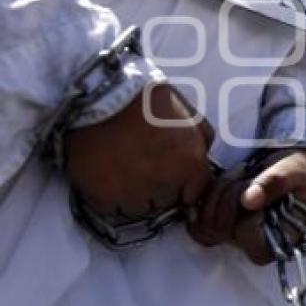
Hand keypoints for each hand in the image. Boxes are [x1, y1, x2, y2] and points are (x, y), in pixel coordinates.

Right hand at [65, 83, 212, 217]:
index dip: (182, 185)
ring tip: (125, 171)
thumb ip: (202, 138)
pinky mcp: (104, 198)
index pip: (194, 194)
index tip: (170, 174)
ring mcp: (134, 194)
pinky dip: (111, 198)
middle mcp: (166, 185)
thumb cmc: (146, 99)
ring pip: (140, 210)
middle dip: (160, 189)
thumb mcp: (188, 112)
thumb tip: (204, 158)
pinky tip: (109, 175)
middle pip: (167, 203)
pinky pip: (112, 210)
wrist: (100, 95)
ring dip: (135, 196)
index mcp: (190, 165)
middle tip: (144, 166)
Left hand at [187, 149, 305, 263]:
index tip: (257, 190)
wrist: (285, 165)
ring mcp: (235, 237)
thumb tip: (249, 200)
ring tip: (240, 176)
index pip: (248, 236)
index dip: (247, 212)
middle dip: (231, 194)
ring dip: (219, 191)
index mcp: (282, 240)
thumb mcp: (294, 171)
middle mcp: (255, 245)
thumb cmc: (296, 171)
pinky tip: (224, 183)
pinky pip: (197, 221)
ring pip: (206, 223)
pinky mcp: (219, 226)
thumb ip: (275, 183)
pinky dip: (207, 197)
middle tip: (248, 175)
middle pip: (222, 229)